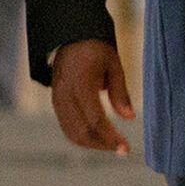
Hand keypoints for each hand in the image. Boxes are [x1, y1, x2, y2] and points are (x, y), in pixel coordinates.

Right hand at [50, 39, 133, 155]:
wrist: (70, 36)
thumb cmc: (96, 49)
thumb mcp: (113, 65)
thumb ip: (120, 93)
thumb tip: (129, 118)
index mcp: (81, 83)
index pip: (96, 120)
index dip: (111, 137)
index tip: (126, 148)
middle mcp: (66, 94)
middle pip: (82, 131)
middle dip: (103, 145)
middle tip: (122, 150)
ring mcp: (58, 99)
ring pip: (72, 133)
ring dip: (93, 144)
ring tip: (112, 144)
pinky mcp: (56, 102)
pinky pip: (67, 126)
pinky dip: (82, 136)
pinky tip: (98, 136)